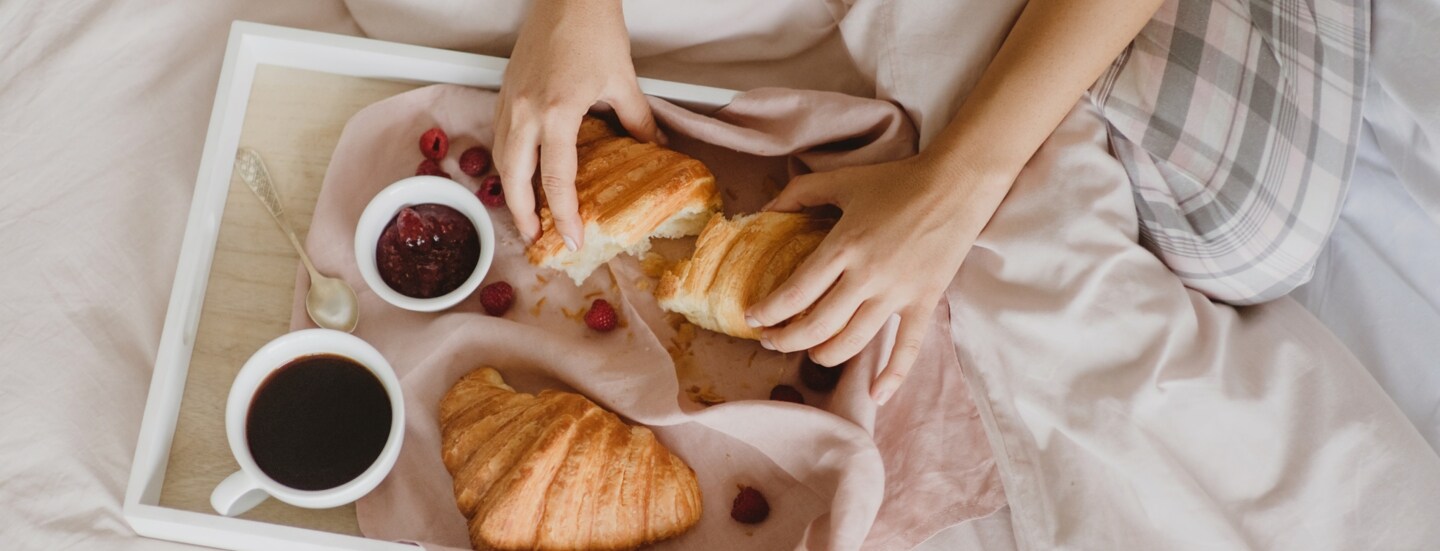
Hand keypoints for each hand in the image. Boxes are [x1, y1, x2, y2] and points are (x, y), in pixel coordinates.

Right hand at [493, 0, 660, 247]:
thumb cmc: (594, 29)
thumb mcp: (623, 80)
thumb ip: (637, 121)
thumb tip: (654, 149)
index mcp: (557, 112)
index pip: (556, 179)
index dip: (563, 215)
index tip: (572, 240)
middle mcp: (524, 111)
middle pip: (514, 178)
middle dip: (522, 215)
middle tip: (537, 239)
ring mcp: (509, 101)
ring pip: (500, 159)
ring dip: (510, 190)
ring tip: (526, 213)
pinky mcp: (505, 91)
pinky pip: (499, 137)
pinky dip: (507, 162)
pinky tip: (520, 173)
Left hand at [745, 154, 1010, 403]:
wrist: (957, 184)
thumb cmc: (897, 181)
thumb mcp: (842, 180)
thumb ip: (799, 193)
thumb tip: (764, 208)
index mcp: (844, 245)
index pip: (796, 292)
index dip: (769, 311)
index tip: (753, 318)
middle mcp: (867, 275)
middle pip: (818, 325)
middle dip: (787, 340)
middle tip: (772, 340)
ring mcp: (898, 293)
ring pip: (852, 341)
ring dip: (823, 355)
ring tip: (809, 353)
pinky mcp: (925, 302)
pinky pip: (908, 348)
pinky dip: (893, 376)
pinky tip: (876, 398)